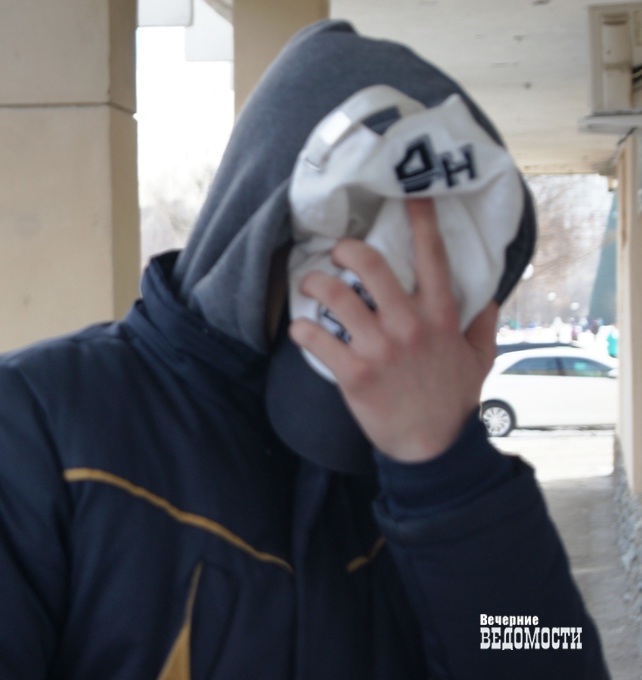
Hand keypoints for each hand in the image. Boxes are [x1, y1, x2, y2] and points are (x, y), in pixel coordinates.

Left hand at [288, 198, 497, 462]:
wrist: (432, 448)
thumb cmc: (452, 401)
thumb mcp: (479, 360)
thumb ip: (482, 326)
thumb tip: (487, 299)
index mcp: (440, 316)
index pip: (432, 256)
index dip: (420, 220)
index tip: (410, 194)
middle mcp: (410, 325)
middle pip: (372, 265)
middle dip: (347, 249)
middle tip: (336, 252)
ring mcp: (380, 348)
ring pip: (337, 296)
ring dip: (315, 283)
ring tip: (310, 285)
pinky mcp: (354, 373)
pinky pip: (317, 338)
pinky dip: (302, 329)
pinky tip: (300, 329)